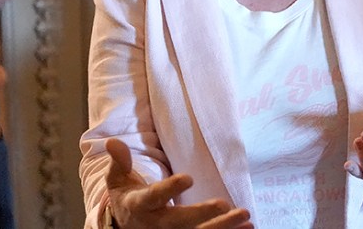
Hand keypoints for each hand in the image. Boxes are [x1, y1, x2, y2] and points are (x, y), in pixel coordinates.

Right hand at [104, 138, 252, 228]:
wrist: (124, 228)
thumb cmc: (127, 199)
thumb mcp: (118, 181)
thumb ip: (119, 162)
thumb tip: (113, 142)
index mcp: (139, 206)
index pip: (154, 197)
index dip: (170, 189)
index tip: (189, 178)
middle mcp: (156, 224)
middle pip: (180, 222)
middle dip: (202, 214)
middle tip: (224, 203)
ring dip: (223, 228)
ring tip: (245, 217)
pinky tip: (248, 227)